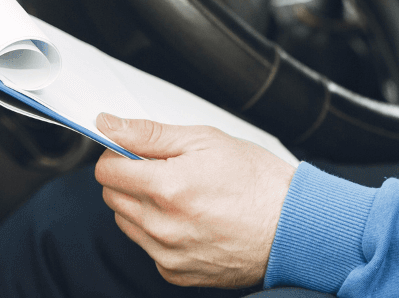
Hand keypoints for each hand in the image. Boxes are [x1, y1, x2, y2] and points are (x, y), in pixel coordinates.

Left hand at [94, 114, 296, 288]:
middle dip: (130, 178)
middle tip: (165, 170)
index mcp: (167, 188)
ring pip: (127, 223)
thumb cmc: (257, 182)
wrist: (292, 227)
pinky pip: (148, 248)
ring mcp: (168, 253)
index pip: (106, 170)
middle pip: (112, 196)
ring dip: (142, 205)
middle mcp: (162, 226)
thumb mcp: (205, 140)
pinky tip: (189, 220)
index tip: (137, 151)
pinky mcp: (176, 272)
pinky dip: (159, 232)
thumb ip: (149, 134)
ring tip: (181, 195)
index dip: (119, 154)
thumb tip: (108, 125)